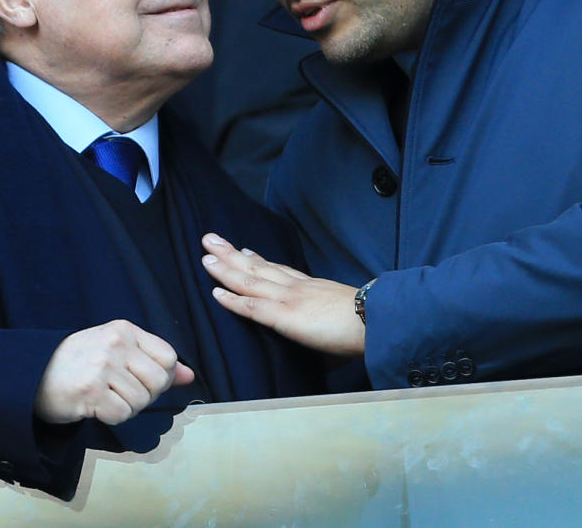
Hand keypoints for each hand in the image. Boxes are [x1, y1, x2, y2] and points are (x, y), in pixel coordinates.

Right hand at [34, 320, 193, 424]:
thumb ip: (153, 361)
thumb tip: (189, 376)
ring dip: (127, 408)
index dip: (162, 376)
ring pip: (141, 401)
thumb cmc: (79, 362)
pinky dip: (113, 417)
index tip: (142, 380)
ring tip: (106, 398)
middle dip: (146, 396)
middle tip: (122, 393)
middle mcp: (115, 344)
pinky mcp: (90, 391)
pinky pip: (122, 415)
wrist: (32, 373)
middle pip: (158, 382)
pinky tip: (97, 407)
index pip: (168, 357)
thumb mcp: (117, 351)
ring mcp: (102, 367)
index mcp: (124, 330)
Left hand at [200, 233, 365, 357]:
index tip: (244, 250)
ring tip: (205, 256)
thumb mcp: (345, 314)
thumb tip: (335, 341)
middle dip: (232, 253)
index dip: (259, 259)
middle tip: (211, 239)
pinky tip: (216, 294)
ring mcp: (289, 299)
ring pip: (250, 280)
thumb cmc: (368, 323)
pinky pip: (253, 307)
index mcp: (312, 287)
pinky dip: (233, 300)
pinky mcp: (285, 316)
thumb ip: (332, 321)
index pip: (280, 270)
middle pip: (258, 266)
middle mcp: (297, 287)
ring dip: (225, 268)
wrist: (376, 321)